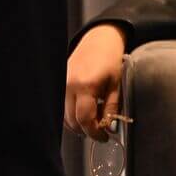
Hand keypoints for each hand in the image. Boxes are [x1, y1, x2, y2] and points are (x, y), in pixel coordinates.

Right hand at [64, 23, 126, 140]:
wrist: (100, 38)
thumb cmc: (110, 59)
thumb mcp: (116, 86)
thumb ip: (111, 109)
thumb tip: (109, 128)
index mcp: (85, 85)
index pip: (84, 119)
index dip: (94, 133)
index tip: (104, 137)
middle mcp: (69, 84)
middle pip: (72, 120)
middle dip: (87, 130)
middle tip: (100, 131)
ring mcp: (62, 82)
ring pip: (64, 115)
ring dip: (78, 123)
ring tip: (93, 121)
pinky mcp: (60, 80)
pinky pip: (62, 104)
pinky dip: (71, 113)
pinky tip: (83, 111)